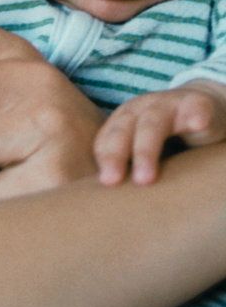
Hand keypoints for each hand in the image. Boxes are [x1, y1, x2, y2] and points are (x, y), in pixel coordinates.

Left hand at [94, 80, 225, 185]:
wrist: (202, 105)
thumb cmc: (167, 136)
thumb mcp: (143, 147)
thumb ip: (127, 166)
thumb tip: (107, 202)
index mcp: (124, 119)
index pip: (106, 139)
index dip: (104, 159)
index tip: (104, 185)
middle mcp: (142, 108)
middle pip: (124, 128)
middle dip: (116, 154)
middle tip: (112, 182)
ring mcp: (169, 104)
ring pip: (153, 123)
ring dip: (146, 149)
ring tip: (145, 178)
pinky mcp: (197, 103)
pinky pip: (196, 108)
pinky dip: (196, 116)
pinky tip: (197, 124)